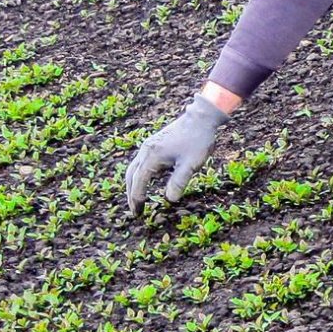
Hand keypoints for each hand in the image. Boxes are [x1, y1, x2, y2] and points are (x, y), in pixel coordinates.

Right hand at [125, 94, 230, 215]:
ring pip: (134, 168)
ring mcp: (148, 146)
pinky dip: (139, 175)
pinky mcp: (154, 143)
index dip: (137, 199)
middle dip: (131, 194)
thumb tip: (170, 200)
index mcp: (152, 156)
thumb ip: (179, 182)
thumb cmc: (198, 140)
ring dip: (133, 185)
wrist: (201, 117)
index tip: (139, 213)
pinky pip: (141, 162)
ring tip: (137, 199)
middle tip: (135, 211)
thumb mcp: (191, 164)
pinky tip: (146, 182)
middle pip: (131, 176)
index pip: (139, 182)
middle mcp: (146, 150)